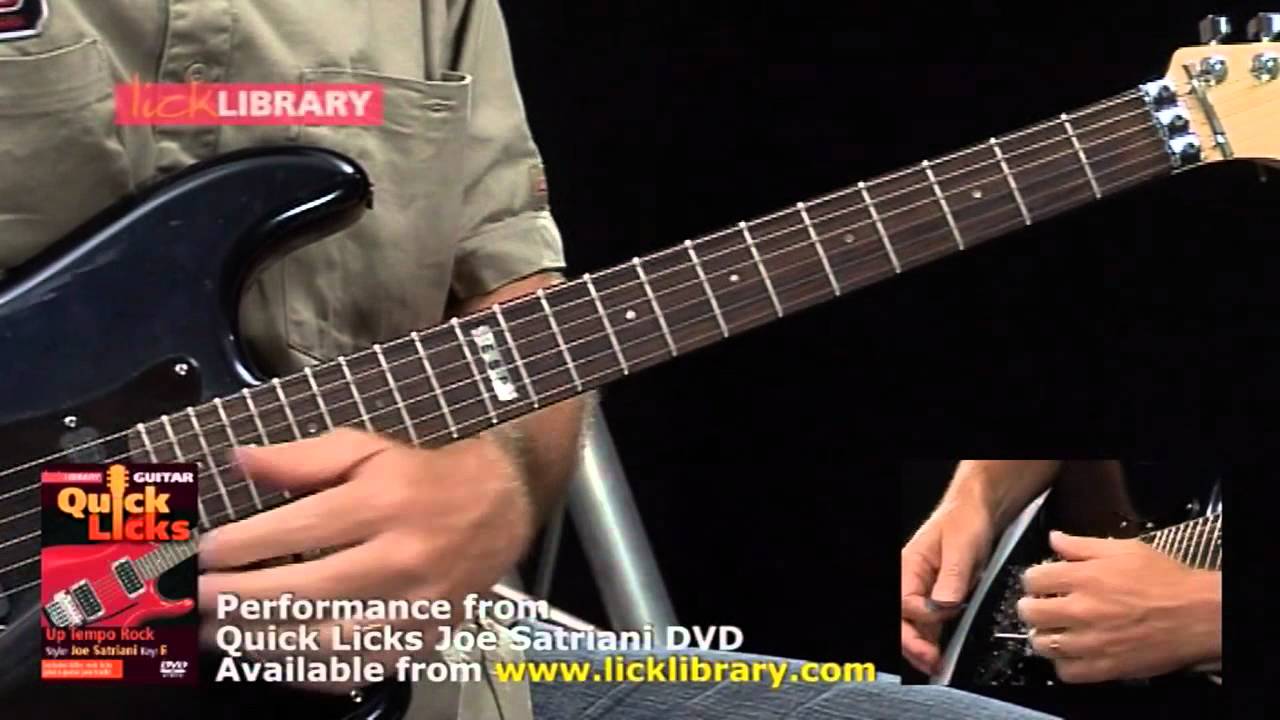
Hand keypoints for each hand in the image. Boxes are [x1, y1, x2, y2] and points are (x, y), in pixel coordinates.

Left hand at [196, 427, 534, 691]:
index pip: (298, 530)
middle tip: (197, 603)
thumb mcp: (368, 448)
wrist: (502, 504)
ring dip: (263, 643)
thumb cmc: (424, 475)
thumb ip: (302, 458)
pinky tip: (273, 662)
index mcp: (384, 502)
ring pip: (328, 638)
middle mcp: (401, 556)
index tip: (205, 555)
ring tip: (219, 637)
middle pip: (305, 590)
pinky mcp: (424, 636)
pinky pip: (359, 667)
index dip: (242, 546)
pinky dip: (310, 672)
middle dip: (239, 600)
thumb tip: (239, 461)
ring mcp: (415, 605)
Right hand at [900, 492, 996, 674]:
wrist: (977, 512)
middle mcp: (909, 581)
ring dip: (921, 647)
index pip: (904, 601)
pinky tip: (940, 654)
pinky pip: (927, 625)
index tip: (948, 613)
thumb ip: (952, 577)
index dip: (924, 614)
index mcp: (908, 566)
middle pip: (900, 619)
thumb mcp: (962, 546)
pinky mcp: (934, 599)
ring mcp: (921, 591)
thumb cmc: (965, 521)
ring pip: (912, 626)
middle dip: (912, 643)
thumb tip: (944, 605)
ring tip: (935, 666)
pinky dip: (932, 641)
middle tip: (931, 661)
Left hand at [1018, 531, 1221, 683]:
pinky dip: (1063, 664)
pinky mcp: (1105, 667)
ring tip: (1053, 631)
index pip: (1032, 579)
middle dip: (1030, 607)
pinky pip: (1066, 672)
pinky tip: (1071, 653)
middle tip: (1041, 606)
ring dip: (1042, 636)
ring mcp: (1091, 642)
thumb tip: (1053, 538)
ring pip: (1042, 644)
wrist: (1198, 615)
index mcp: (1083, 578)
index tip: (1041, 582)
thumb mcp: (1125, 549)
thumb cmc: (1165, 580)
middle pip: (1030, 612)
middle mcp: (1081, 610)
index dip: (1034, 579)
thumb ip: (1082, 545)